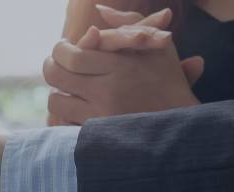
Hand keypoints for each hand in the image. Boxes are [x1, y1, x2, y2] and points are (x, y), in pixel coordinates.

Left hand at [44, 7, 203, 123]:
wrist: (181, 127)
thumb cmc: (170, 82)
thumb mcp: (156, 47)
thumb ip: (127, 23)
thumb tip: (100, 10)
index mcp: (119, 66)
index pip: (70, 55)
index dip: (60, 50)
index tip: (64, 49)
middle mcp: (107, 91)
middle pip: (56, 76)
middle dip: (51, 67)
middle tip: (56, 65)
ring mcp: (101, 117)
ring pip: (56, 101)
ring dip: (58, 94)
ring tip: (67, 89)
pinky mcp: (98, 137)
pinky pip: (64, 124)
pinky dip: (65, 116)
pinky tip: (74, 109)